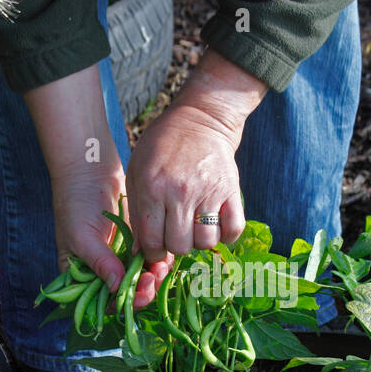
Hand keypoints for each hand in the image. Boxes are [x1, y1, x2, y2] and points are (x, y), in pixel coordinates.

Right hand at [50, 162, 171, 309]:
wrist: (89, 171)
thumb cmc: (75, 203)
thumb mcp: (82, 236)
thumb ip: (100, 262)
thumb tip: (117, 287)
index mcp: (82, 276)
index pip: (104, 302)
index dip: (124, 302)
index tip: (141, 292)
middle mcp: (101, 272)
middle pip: (126, 293)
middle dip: (143, 290)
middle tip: (155, 277)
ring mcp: (119, 258)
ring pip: (140, 278)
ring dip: (154, 276)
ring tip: (162, 265)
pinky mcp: (134, 244)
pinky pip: (149, 258)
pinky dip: (158, 259)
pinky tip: (165, 254)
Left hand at [125, 48, 267, 263]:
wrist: (199, 119)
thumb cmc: (162, 146)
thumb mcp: (138, 172)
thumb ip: (136, 212)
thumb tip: (138, 252)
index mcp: (152, 188)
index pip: (152, 240)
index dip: (153, 252)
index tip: (156, 247)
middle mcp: (180, 192)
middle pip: (180, 245)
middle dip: (175, 247)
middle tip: (175, 234)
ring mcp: (208, 192)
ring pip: (206, 242)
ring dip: (200, 241)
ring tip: (194, 228)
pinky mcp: (230, 191)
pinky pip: (234, 229)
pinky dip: (226, 235)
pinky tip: (216, 227)